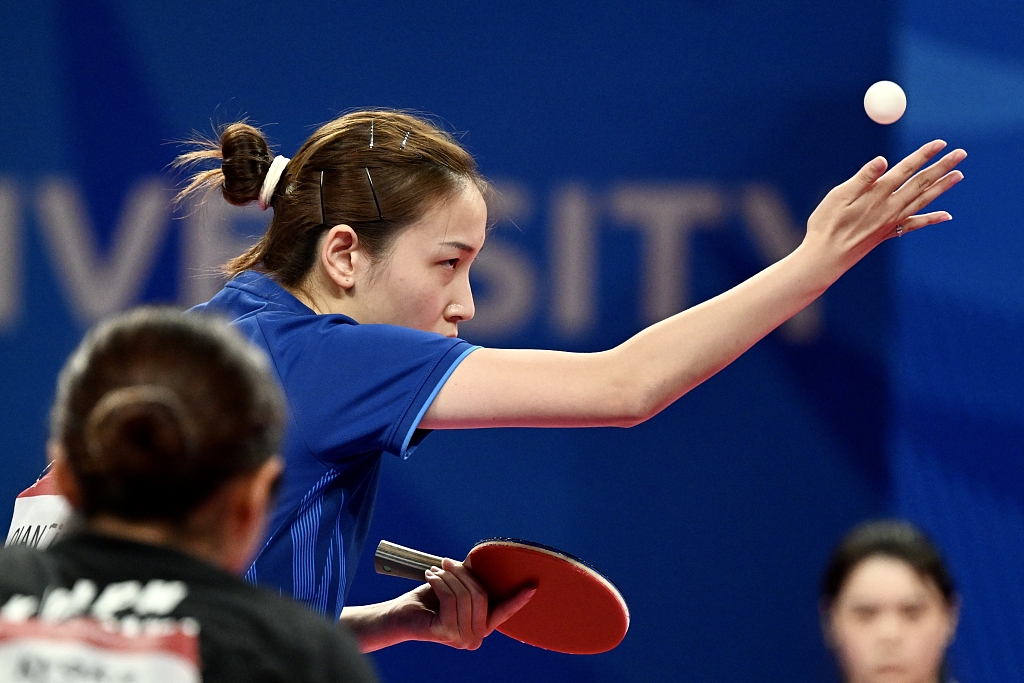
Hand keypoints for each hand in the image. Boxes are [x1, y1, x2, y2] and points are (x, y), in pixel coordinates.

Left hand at [408, 557, 534, 649]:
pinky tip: (431, 576)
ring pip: (465, 595)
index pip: (504, 612)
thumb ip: (471, 579)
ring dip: (449, 576)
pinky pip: (450, 598)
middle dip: (463, 574)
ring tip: (436, 569)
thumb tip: (482, 558)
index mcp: (482, 626)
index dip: (517, 599)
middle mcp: (476, 638)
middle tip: (447, 562)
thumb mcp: (455, 587)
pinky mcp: (445, 633)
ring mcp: (461, 638)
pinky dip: (440, 582)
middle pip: (481, 596)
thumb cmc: (429, 600)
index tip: (533, 586)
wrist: (401, 615)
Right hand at [804, 140, 965, 270]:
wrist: (825, 258)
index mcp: (877, 195)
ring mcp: (890, 222)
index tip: (941, 143)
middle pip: (921, 183)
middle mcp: (889, 208)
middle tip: (961, 153)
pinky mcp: (887, 234)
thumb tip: (883, 160)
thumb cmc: (825, 224)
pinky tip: (946, 215)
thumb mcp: (838, 196)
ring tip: (959, 175)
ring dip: (942, 187)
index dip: (923, 155)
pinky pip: (915, 225)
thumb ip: (862, 178)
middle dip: (942, 167)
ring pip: (923, 201)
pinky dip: (931, 219)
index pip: (905, 170)